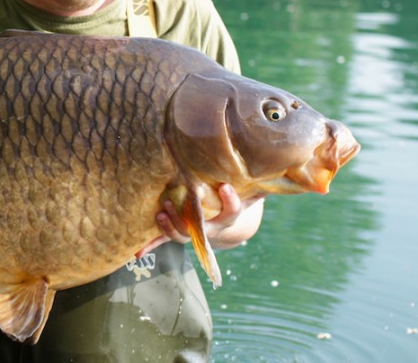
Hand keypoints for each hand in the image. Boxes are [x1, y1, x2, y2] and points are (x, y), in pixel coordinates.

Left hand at [136, 184, 263, 257]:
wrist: (223, 221)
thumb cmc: (233, 197)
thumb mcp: (246, 189)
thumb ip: (255, 180)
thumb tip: (280, 163)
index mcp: (227, 217)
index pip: (231, 213)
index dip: (229, 202)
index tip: (225, 186)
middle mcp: (210, 228)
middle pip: (200, 230)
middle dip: (188, 218)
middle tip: (176, 201)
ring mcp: (193, 232)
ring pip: (181, 236)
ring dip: (170, 227)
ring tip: (161, 211)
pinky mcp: (177, 232)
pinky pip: (163, 241)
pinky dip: (149, 246)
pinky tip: (137, 254)